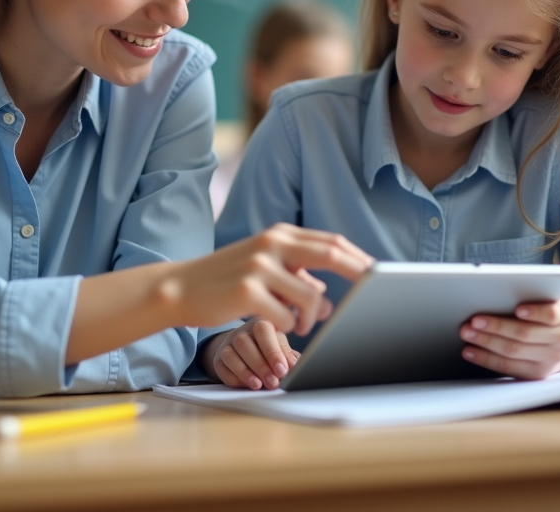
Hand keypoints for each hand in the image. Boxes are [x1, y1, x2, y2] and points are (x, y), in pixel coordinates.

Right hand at [166, 223, 372, 335]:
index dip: (358, 259)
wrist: (180, 287)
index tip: (379, 275)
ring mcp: (258, 265)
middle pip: (330, 254)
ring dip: (312, 316)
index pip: (331, 242)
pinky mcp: (246, 291)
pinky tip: (270, 322)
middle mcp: (271, 243)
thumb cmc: (227, 281)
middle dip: (359, 274)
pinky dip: (287, 325)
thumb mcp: (265, 270)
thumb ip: (297, 278)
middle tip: (374, 294)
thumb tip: (328, 303)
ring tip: (299, 324)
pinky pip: (287, 317)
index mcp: (279, 234)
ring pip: (310, 296)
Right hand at [208, 318, 300, 389]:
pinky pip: (222, 368)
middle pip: (244, 343)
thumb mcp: (280, 348)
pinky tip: (246, 385)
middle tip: (273, 383)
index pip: (263, 330)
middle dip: (260, 366)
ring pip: (230, 355)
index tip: (282, 370)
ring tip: (259, 386)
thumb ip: (288, 357)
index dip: (272, 351)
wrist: (244, 351)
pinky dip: (234, 378)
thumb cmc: (268, 348)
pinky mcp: (218, 359)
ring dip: (245, 372)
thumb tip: (296, 368)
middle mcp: (241, 331)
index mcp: (260, 324)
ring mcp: (227, 344)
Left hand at [459, 298, 559, 379]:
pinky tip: (470, 351)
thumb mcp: (548, 301)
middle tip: (474, 320)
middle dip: (496, 327)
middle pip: (525, 334)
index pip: (552, 314)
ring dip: (486, 342)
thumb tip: (493, 293)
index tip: (518, 309)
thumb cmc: (547, 315)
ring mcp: (551, 359)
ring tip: (467, 333)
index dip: (535, 312)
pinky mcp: (537, 373)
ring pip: (513, 351)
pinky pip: (508, 367)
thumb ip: (530, 297)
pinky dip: (485, 358)